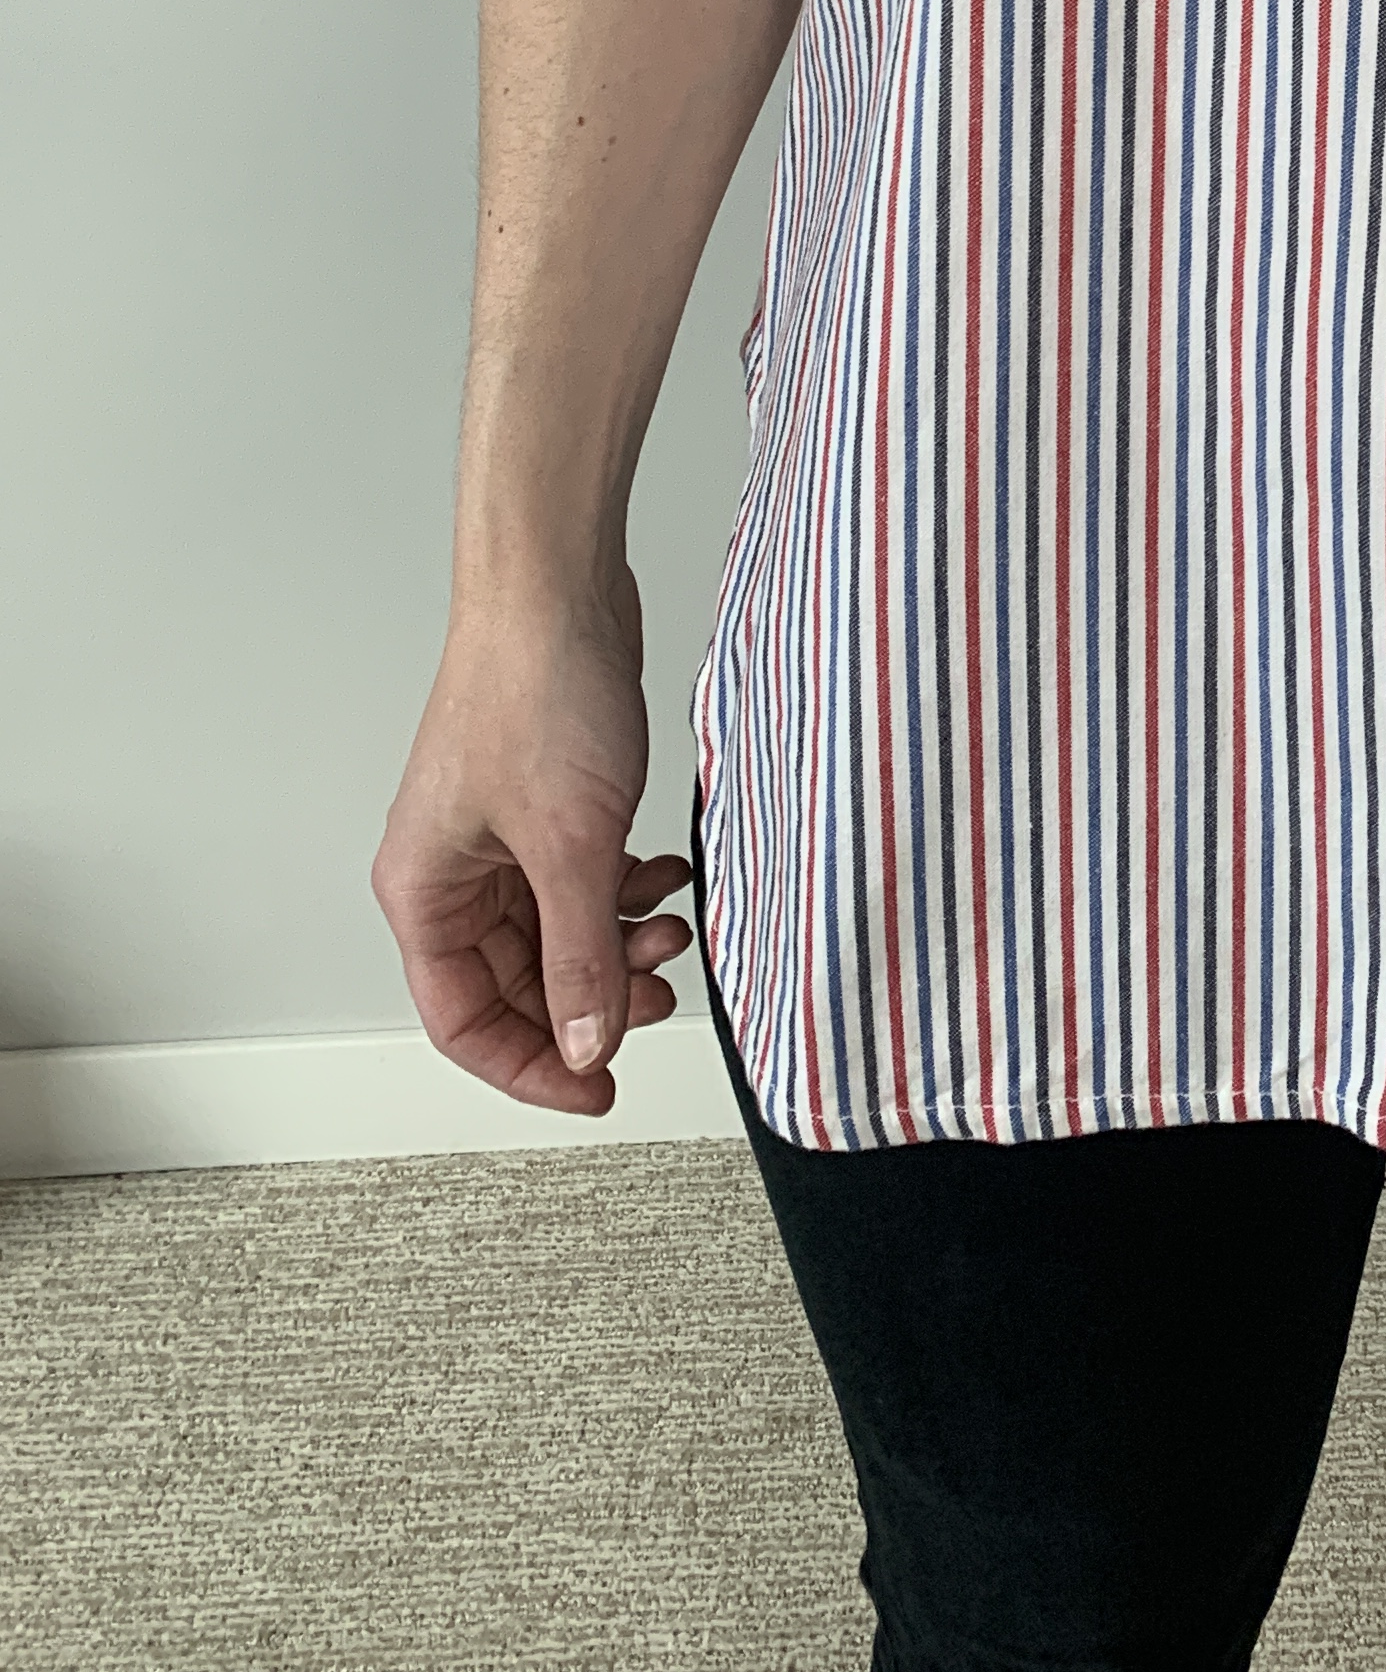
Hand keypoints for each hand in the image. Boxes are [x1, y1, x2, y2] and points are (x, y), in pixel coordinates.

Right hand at [370, 571, 694, 1114]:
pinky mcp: (544, 802)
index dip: (533, 1067)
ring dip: (619, 941)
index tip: (601, 1087)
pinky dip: (625, 888)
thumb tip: (586, 1044)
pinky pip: (581, 878)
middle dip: (592, 995)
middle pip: (518, 981)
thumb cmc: (536, 689)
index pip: (467, 1022)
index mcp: (425, 892)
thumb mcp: (570, 844)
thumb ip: (580, 954)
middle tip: (661, 991)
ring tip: (674, 928)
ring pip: (558, 930)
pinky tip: (665, 870)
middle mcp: (452, 871)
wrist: (560, 584)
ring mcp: (499, 836)